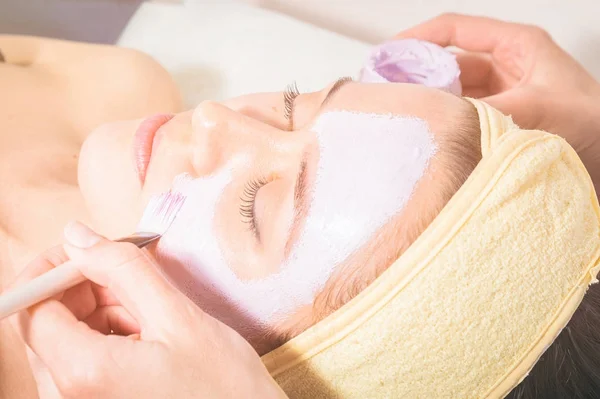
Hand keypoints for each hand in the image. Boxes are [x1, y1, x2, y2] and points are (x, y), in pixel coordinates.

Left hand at [10, 222, 285, 398]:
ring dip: (100, 307)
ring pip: (65, 334)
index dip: (52, 267)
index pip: (29, 306)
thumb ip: (122, 269)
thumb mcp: (178, 316)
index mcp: (84, 373)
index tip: (87, 248)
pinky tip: (145, 329)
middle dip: (82, 285)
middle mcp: (68, 395)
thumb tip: (77, 236)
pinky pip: (81, 355)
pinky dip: (108, 331)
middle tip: (129, 274)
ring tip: (147, 308)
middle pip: (45, 320)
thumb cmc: (222, 386)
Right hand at [396, 14, 599, 193]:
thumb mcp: (542, 108)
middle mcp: (507, 68)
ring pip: (454, 92)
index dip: (418, 37)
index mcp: (518, 47)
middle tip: (388, 90)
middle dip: (418, 74)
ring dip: (432, 102)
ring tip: (406, 114)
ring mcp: (503, 96)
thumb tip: (445, 116)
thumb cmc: (597, 124)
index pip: (456, 29)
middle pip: (449, 63)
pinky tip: (432, 133)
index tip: (389, 54)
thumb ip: (491, 109)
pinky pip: (464, 117)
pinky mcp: (500, 122)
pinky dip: (448, 123)